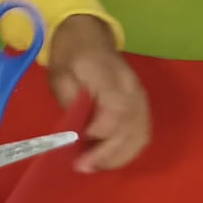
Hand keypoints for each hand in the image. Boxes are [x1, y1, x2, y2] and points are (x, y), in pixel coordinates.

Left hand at [48, 14, 150, 170]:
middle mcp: (131, 87)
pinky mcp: (142, 106)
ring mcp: (140, 97)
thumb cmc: (70, 55)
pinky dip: (128, 150)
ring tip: (96, 166)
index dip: (101, 131)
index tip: (80, 144)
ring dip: (119, 156)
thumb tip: (76, 135)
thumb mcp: (60, 75)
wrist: (88, 35)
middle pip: (131, 127)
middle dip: (108, 153)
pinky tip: (109, 157)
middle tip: (83, 166)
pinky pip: (142, 133)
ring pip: (140, 135)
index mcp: (108, 74)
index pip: (116, 109)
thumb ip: (70, 103)